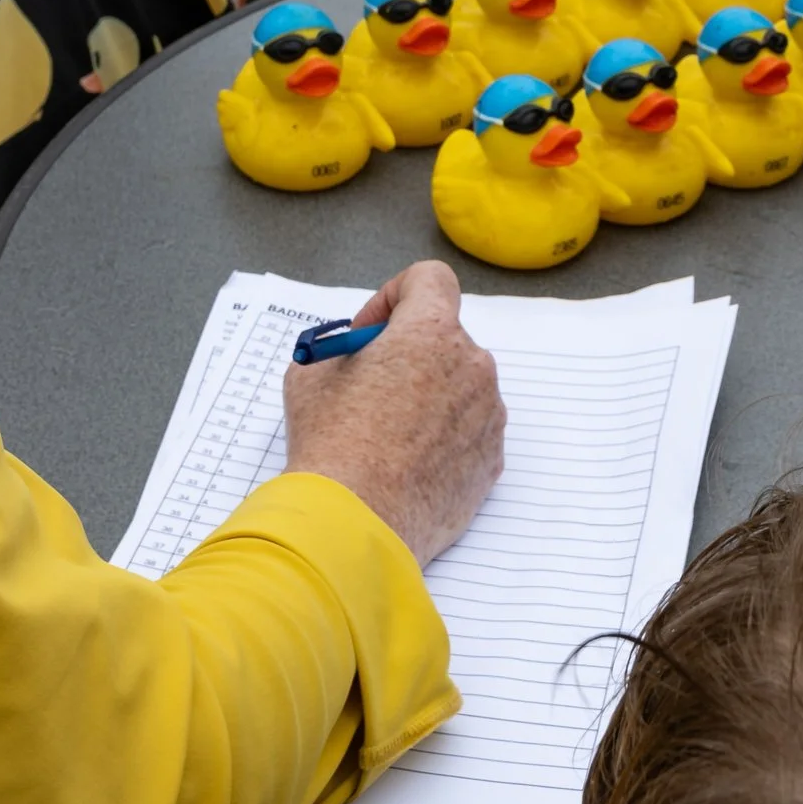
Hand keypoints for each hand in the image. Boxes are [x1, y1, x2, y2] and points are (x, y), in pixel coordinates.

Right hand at [283, 262, 503, 566]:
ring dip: (429, 395)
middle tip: (372, 385)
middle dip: (410, 353)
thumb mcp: (311, 375)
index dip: (395, 297)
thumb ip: (340, 349)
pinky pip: (470, 431)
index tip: (371, 333)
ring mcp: (488, 415)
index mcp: (431, 332)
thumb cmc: (331, 444)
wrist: (354, 523)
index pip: (431, 279)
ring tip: (386, 433)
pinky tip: (406, 463)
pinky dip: (444, 437)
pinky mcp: (491, 460)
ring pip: (461, 386)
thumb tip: (352, 355)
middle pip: (445, 337)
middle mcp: (472, 366)